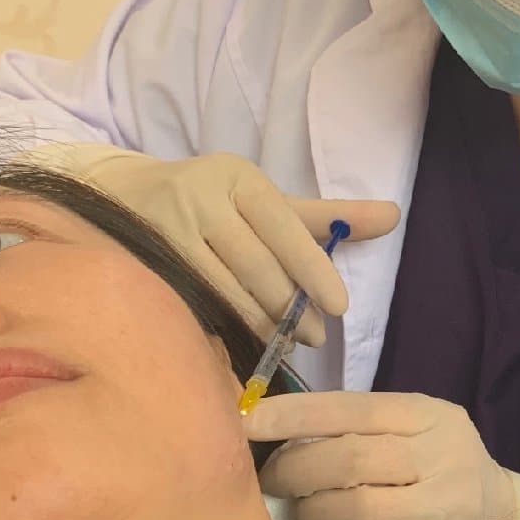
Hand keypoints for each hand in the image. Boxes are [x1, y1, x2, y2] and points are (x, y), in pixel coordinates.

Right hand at [47, 145, 397, 343]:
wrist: (125, 194)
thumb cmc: (216, 203)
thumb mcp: (268, 203)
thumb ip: (328, 216)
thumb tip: (394, 215)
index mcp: (238, 177)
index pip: (285, 228)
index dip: (314, 270)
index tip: (340, 307)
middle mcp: (199, 198)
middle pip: (256, 266)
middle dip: (290, 307)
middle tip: (314, 336)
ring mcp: (164, 232)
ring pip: (223, 290)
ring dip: (259, 323)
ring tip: (285, 341)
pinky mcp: (141, 265)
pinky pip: (191, 304)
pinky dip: (220, 325)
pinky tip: (241, 341)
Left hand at [246, 392, 517, 519]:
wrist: (503, 512)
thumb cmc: (437, 461)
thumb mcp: (412, 425)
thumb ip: (358, 423)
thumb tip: (272, 428)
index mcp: (427, 414)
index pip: (350, 408)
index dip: (292, 415)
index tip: (247, 420)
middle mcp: (440, 456)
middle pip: (348, 460)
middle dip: (293, 470)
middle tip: (271, 480)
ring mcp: (440, 508)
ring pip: (354, 510)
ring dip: (312, 512)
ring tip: (303, 511)